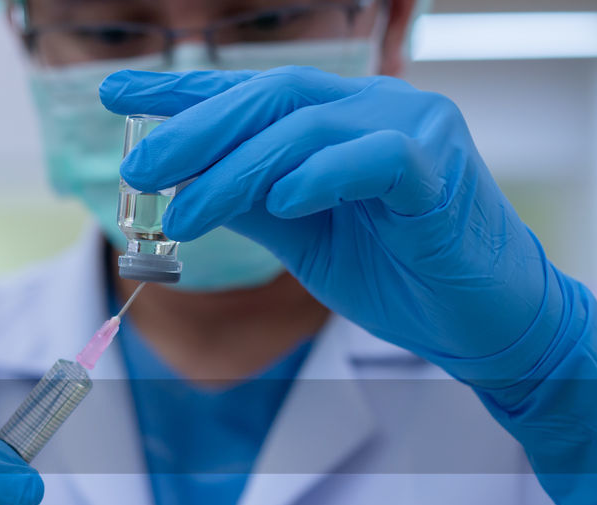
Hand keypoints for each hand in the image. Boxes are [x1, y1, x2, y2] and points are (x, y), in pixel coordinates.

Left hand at [101, 67, 565, 379]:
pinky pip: (375, 158)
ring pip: (308, 128)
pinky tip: (280, 201)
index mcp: (337, 118)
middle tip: (138, 168)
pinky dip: (321, 175)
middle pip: (271, 98)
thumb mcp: (301, 236)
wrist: (479, 321)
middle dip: (195, 131)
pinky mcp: (440, 172)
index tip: (116, 91)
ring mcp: (412, 130)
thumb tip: (182, 185)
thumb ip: (250, 202)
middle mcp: (373, 108)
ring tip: (182, 215)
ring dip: (235, 171)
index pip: (250, 94)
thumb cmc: (396, 271)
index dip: (182, 91)